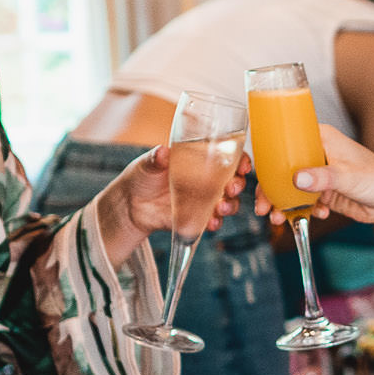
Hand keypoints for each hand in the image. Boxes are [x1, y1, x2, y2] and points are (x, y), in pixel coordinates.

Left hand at [95, 141, 249, 266]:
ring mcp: (205, 200)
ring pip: (229, 202)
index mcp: (201, 160)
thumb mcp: (148, 163)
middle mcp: (208, 179)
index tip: (242, 165)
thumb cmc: (142, 176)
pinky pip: (214, 221)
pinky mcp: (198, 218)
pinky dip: (216, 222)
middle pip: (235, 180)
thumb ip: (157, 158)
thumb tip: (162, 152)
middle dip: (239, 184)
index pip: (229, 157)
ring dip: (230, 205)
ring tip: (220, 208)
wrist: (131, 204)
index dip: (240, 160)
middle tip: (232, 188)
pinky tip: (211, 222)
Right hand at [262, 126, 373, 231]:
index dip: (267, 160)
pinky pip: (302, 201)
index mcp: (320, 137)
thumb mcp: (350, 177)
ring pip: (289, 188)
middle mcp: (316, 153)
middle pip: (282, 169)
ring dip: (283, 204)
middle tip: (263, 208)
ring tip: (279, 219)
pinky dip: (301, 211)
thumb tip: (297, 179)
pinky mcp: (323, 192)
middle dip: (271, 190)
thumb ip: (323, 177)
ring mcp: (318, 173)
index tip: (257, 178)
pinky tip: (317, 216)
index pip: (285, 142)